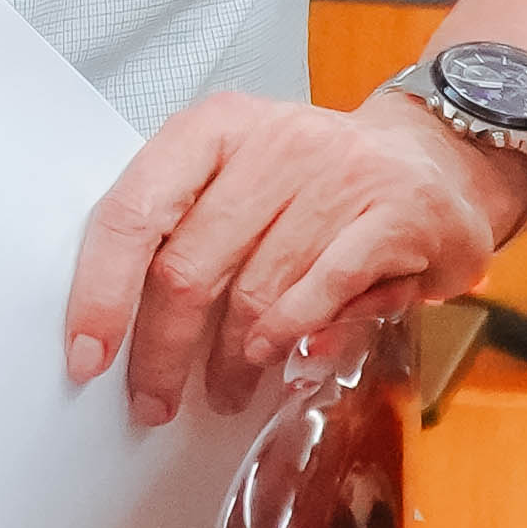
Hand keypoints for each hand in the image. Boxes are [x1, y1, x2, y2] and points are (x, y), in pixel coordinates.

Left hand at [62, 91, 519, 428]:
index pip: (134, 210)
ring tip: (224, 391)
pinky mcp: (397, 215)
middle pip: (188, 266)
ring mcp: (339, 175)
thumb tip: (121, 326)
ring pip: (255, 293)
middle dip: (162, 350)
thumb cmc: (316, 181)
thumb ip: (184, 232)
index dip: (102, 292)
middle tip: (154, 399)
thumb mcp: (240, 178)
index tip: (88, 355)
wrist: (437, 158)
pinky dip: (295, 339)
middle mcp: (273, 142)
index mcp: (215, 128)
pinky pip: (324, 295)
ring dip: (231, 361)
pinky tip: (283, 361)